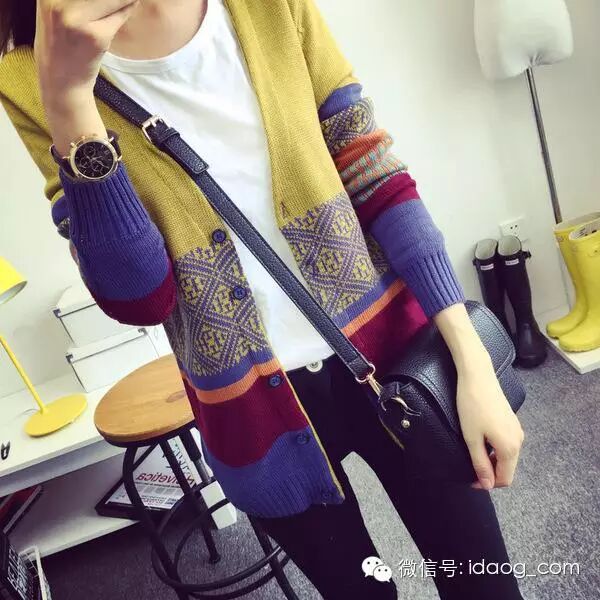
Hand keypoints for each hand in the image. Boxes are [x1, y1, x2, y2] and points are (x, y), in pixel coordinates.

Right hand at [34, 0, 138, 99]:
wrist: (61, 78)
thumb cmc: (62, 38)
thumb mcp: (58, 5)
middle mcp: (57, 1)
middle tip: (119, 1)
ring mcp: (76, 19)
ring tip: (121, 3)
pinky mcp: (96, 36)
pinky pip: (121, 13)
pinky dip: (126, 9)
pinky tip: (122, 12)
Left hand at [433, 303, 524, 489]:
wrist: (477, 376)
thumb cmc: (472, 406)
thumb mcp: (472, 438)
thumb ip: (480, 463)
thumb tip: (487, 484)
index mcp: (510, 447)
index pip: (504, 479)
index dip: (486, 484)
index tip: (469, 480)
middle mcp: (518, 440)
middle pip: (507, 468)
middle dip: (489, 473)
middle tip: (468, 469)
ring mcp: (516, 429)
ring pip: (506, 456)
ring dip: (492, 461)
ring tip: (473, 455)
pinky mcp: (511, 420)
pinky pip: (506, 443)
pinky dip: (494, 449)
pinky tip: (480, 441)